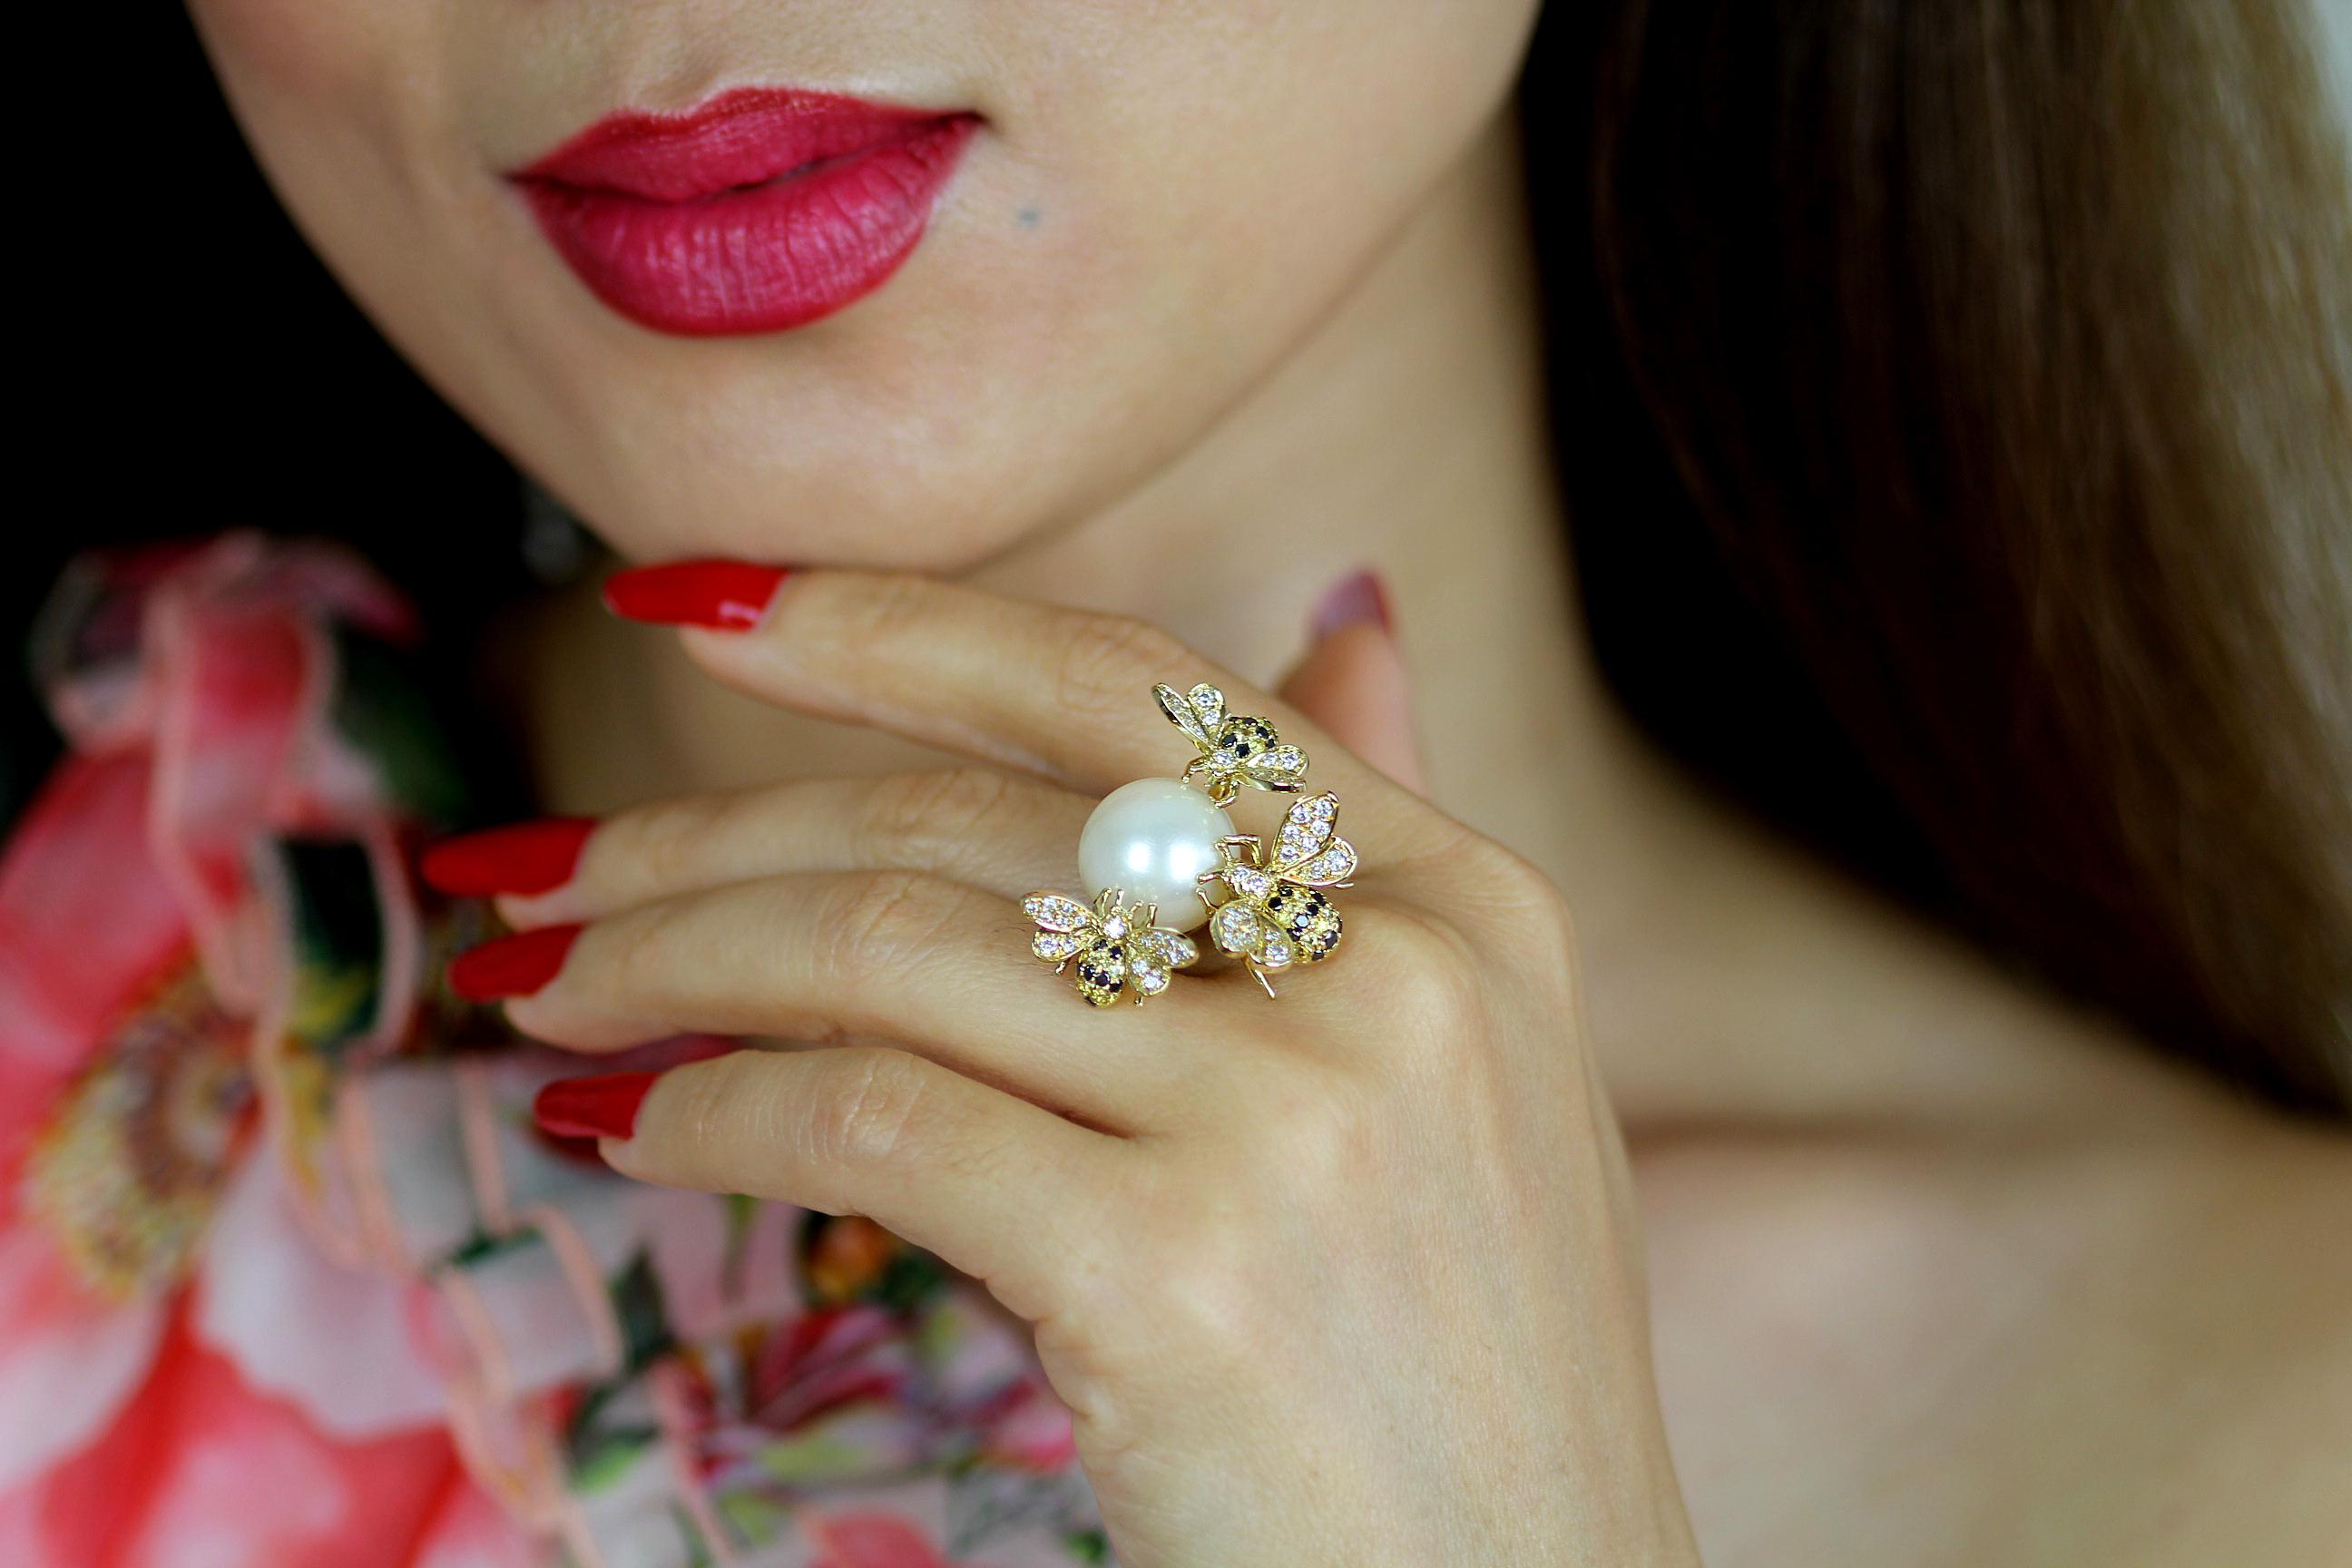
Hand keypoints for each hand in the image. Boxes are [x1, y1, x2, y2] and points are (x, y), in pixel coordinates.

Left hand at [469, 570, 1697, 1566]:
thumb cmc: (1473, 1364)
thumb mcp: (1481, 1072)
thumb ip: (1387, 844)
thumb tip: (1341, 621)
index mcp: (1461, 899)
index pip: (1128, 683)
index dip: (887, 623)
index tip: (698, 602)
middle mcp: (1391, 970)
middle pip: (961, 816)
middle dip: (708, 832)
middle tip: (545, 868)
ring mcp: (1289, 1112)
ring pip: (885, 949)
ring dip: (670, 962)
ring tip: (549, 995)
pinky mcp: (1174, 1267)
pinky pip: (870, 1123)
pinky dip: (715, 1114)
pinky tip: (635, 1131)